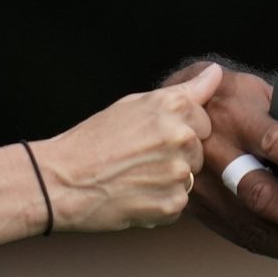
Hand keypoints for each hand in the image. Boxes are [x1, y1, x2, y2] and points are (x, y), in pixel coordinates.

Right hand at [36, 63, 217, 231]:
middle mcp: (181, 136)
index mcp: (173, 106)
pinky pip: (178, 201)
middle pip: (200, 149)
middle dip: (177, 154)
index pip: (204, 118)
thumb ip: (182, 91)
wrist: (61, 181)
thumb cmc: (92, 140)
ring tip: (135, 176)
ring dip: (168, 179)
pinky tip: (135, 194)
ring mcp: (178, 172)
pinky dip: (160, 202)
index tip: (154, 135)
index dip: (179, 127)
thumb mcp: (133, 103)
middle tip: (141, 158)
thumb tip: (215, 72)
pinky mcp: (172, 203)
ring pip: (190, 176)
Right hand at [173, 61, 277, 276]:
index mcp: (233, 113)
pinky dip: (277, 249)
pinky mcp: (198, 209)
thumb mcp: (256, 93)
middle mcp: (213, 151)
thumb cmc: (233, 99)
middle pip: (262, 194)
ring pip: (251, 225)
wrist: (172, 113)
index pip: (273, 139)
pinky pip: (241, 235)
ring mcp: (202, 185)